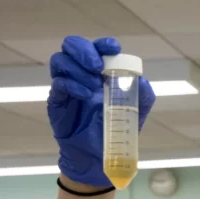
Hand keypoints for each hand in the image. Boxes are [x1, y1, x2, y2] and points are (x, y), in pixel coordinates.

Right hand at [48, 36, 155, 186]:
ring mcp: (67, 85)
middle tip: (97, 66)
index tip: (113, 48)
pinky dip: (72, 85)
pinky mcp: (57, 99)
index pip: (97, 48)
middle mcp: (81, 74)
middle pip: (72, 45)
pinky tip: (86, 95)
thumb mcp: (135, 112)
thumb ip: (142, 96)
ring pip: (60, 60)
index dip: (103, 44)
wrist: (98, 155)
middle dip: (84, 50)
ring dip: (78, 69)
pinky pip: (58, 83)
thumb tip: (142, 80)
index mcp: (100, 72)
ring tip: (94, 86)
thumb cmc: (115, 129)